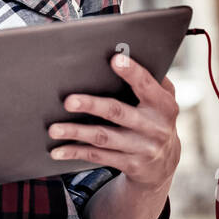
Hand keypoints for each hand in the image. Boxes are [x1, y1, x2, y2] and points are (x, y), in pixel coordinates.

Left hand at [48, 52, 180, 190]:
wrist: (164, 164)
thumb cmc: (156, 119)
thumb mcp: (162, 100)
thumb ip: (150, 80)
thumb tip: (125, 54)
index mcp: (163, 105)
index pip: (146, 85)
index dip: (132, 72)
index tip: (115, 59)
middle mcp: (154, 127)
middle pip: (118, 112)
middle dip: (92, 105)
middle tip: (69, 101)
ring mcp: (142, 148)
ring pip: (103, 137)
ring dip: (76, 132)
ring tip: (54, 128)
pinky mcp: (129, 164)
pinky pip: (98, 156)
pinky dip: (75, 152)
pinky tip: (57, 150)